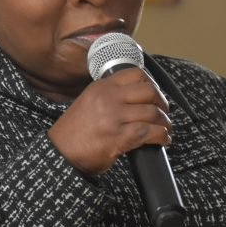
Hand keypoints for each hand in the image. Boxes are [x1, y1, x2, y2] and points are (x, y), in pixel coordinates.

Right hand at [48, 68, 171, 174]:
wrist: (60, 152)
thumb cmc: (73, 132)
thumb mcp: (88, 102)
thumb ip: (109, 96)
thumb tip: (135, 99)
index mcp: (101, 87)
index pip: (135, 74)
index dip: (152, 83)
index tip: (156, 94)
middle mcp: (108, 98)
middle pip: (149, 91)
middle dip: (162, 103)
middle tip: (164, 112)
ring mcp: (114, 117)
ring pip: (152, 112)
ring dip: (164, 122)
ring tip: (165, 128)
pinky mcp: (118, 137)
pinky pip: (149, 132)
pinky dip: (161, 136)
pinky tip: (163, 139)